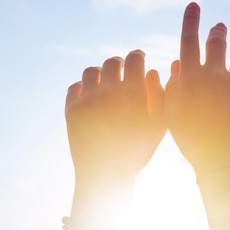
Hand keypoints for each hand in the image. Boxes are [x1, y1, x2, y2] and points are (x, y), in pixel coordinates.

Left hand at [65, 50, 165, 184]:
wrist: (105, 174)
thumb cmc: (137, 151)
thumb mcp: (158, 125)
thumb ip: (159, 95)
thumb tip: (152, 71)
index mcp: (132, 93)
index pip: (134, 59)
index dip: (137, 55)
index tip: (138, 57)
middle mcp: (108, 92)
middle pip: (111, 62)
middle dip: (119, 62)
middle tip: (121, 66)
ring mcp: (87, 100)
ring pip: (91, 71)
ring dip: (100, 72)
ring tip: (104, 79)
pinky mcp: (70, 110)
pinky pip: (74, 87)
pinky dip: (83, 87)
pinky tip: (90, 92)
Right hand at [165, 2, 229, 174]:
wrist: (221, 161)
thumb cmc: (188, 137)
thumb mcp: (169, 113)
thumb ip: (170, 85)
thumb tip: (177, 61)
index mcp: (190, 78)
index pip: (188, 39)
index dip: (191, 20)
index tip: (194, 4)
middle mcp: (214, 74)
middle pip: (218, 41)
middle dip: (218, 32)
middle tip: (219, 29)